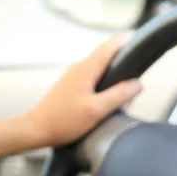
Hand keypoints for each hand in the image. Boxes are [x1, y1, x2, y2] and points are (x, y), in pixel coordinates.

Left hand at [24, 35, 141, 146]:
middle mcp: (79, 68)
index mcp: (86, 69)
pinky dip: (104, 92)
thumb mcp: (97, 110)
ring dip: (115, 86)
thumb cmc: (62, 121)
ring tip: (118, 106)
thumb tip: (138, 84)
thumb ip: (119, 95)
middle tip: (129, 97)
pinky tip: (105, 108)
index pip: (111, 45)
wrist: (36, 130)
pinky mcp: (72, 87)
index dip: (128, 44)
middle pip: (109, 59)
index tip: (140, 53)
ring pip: (103, 73)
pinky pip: (94, 83)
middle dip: (125, 74)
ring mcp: (75, 77)